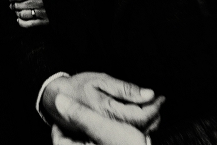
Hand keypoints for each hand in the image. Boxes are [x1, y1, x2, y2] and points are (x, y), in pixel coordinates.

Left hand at [7, 0, 48, 27]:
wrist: (62, 1)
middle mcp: (40, 1)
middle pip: (19, 5)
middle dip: (14, 6)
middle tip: (13, 5)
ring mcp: (43, 12)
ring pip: (23, 15)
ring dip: (17, 13)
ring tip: (17, 11)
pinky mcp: (45, 21)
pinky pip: (29, 24)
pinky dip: (21, 23)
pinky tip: (19, 20)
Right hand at [42, 75, 162, 135]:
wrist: (56, 99)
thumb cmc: (79, 86)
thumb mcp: (101, 80)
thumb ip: (125, 89)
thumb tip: (148, 93)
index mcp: (108, 112)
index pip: (140, 115)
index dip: (153, 107)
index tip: (160, 97)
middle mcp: (108, 127)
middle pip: (140, 126)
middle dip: (153, 114)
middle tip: (158, 101)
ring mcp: (105, 134)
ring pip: (135, 132)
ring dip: (146, 120)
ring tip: (151, 107)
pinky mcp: (103, 137)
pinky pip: (126, 134)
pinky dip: (136, 125)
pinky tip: (137, 115)